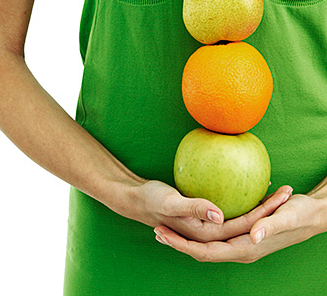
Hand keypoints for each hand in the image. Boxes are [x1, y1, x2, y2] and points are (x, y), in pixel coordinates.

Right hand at [112, 180, 290, 242]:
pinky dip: (242, 202)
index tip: (279, 196)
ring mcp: (207, 227)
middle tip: (287, 192)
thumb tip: (219, 213)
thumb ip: (194, 207)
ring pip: (240, 219)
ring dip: (259, 208)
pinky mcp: (204, 218)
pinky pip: (230, 211)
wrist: (135, 200)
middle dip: (269, 211)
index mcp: (205, 234)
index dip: (263, 212)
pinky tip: (249, 187)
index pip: (242, 225)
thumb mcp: (170, 201)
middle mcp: (210, 234)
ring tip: (277, 191)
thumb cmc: (151, 199)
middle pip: (247, 224)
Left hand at [153, 190, 326, 262]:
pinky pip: (214, 238)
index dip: (182, 245)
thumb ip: (269, 226)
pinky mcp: (240, 236)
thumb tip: (251, 237)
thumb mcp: (287, 216)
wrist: (313, 215)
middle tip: (155, 231)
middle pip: (201, 252)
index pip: (206, 253)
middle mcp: (240, 250)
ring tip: (163, 228)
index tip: (162, 234)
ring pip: (205, 246)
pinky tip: (186, 221)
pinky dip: (196, 234)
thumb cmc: (301, 213)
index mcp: (245, 249)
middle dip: (177, 244)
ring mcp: (239, 244)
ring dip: (184, 240)